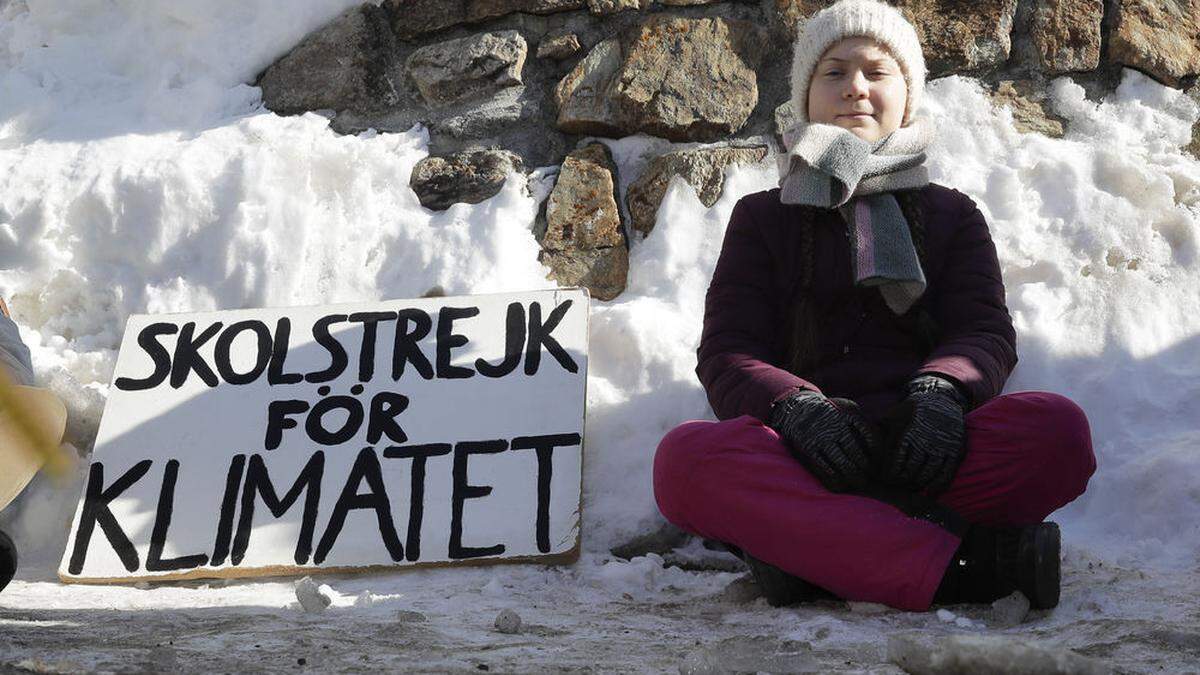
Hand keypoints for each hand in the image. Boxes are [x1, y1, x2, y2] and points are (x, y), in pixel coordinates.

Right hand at [768, 389, 877, 492]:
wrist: (797, 408)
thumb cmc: (830, 411)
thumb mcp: (848, 407)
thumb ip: (864, 421)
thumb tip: (882, 443)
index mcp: (848, 414)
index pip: (871, 437)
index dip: (878, 453)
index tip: (879, 461)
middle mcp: (835, 426)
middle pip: (857, 454)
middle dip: (866, 468)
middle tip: (870, 475)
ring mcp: (821, 438)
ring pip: (843, 464)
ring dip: (854, 476)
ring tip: (859, 481)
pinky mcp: (809, 449)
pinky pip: (825, 469)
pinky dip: (835, 479)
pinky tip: (841, 483)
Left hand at [879, 375, 967, 494]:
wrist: (940, 399)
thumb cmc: (909, 412)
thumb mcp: (891, 416)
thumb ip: (877, 431)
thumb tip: (862, 447)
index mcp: (905, 432)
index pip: (894, 461)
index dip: (888, 475)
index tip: (884, 480)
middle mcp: (924, 439)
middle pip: (909, 471)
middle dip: (901, 483)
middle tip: (896, 487)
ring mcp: (941, 446)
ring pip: (927, 474)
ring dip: (917, 485)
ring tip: (910, 488)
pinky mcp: (955, 450)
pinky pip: (946, 474)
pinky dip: (937, 486)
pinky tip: (930, 491)